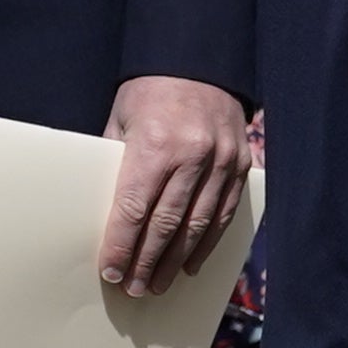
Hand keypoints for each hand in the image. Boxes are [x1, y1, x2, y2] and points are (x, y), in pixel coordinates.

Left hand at [101, 74, 257, 296]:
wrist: (201, 60)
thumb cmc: (151, 91)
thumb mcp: (122, 120)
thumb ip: (116, 163)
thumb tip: (106, 210)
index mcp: (155, 144)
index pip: (135, 209)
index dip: (122, 244)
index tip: (110, 269)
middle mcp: (192, 156)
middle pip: (166, 225)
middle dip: (147, 262)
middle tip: (133, 287)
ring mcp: (221, 162)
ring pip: (197, 226)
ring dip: (176, 262)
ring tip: (158, 284)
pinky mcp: (241, 165)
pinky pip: (223, 214)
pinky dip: (206, 244)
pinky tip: (191, 264)